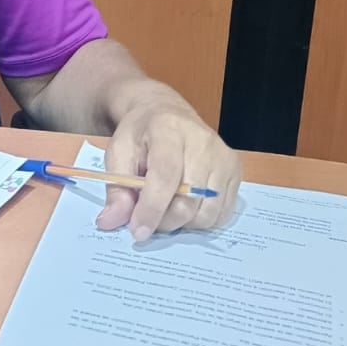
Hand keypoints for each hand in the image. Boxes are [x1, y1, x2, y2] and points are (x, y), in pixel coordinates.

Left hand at [96, 83, 240, 242]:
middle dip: (163, 220)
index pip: (165, 176)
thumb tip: (110, 222)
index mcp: (168, 129)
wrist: (166, 113)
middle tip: (147, 218)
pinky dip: (200, 219)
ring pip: (206, 213)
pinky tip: (186, 205)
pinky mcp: (236, 170)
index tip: (137, 232)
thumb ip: (116, 188)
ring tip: (166, 207)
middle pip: (188, 200)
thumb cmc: (140, 135)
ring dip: (182, 223)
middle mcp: (203, 141)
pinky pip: (221, 213)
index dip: (151, 208)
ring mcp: (224, 156)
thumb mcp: (118, 153)